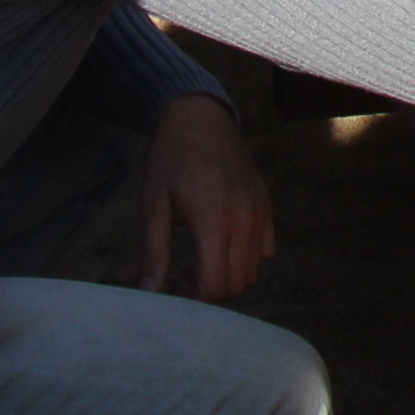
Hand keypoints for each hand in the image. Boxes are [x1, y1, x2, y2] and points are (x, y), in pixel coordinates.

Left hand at [136, 92, 274, 302]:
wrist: (198, 116)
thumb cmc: (170, 159)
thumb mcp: (154, 205)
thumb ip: (154, 253)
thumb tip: (149, 294)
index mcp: (214, 222)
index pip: (215, 287)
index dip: (192, 298)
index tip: (172, 286)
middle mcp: (244, 221)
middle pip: (236, 286)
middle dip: (208, 291)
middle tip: (182, 274)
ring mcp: (259, 213)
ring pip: (252, 272)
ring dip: (227, 276)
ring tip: (201, 258)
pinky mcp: (265, 205)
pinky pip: (265, 250)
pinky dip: (246, 257)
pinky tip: (221, 242)